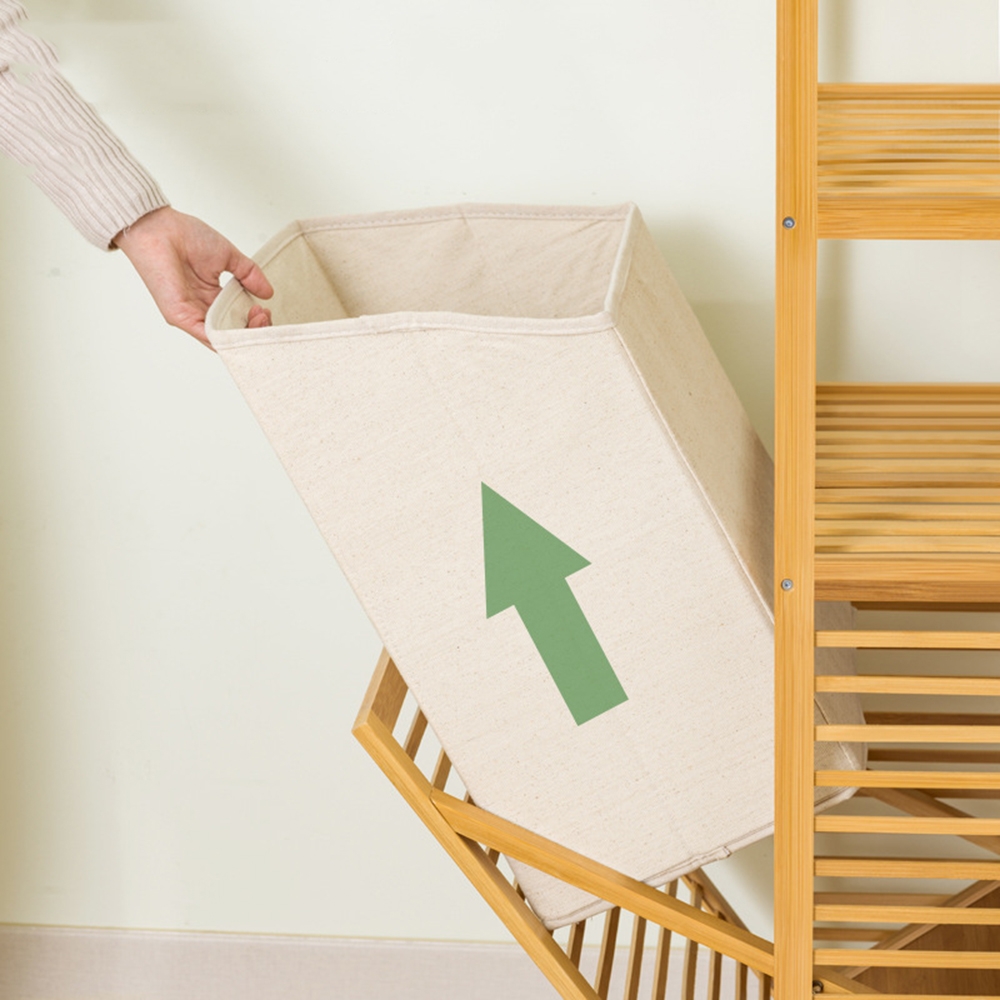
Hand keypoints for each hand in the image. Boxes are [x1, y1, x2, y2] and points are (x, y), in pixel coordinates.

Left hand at [114, 206, 272, 346]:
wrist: (159, 227)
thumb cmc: (184, 236)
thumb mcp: (229, 257)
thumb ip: (249, 275)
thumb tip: (268, 293)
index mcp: (212, 298)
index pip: (238, 320)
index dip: (255, 320)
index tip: (264, 307)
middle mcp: (202, 310)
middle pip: (232, 334)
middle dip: (254, 329)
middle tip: (263, 314)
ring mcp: (191, 316)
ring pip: (222, 339)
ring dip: (244, 333)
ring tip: (257, 317)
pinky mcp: (180, 317)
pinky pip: (207, 336)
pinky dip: (226, 337)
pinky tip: (242, 329)